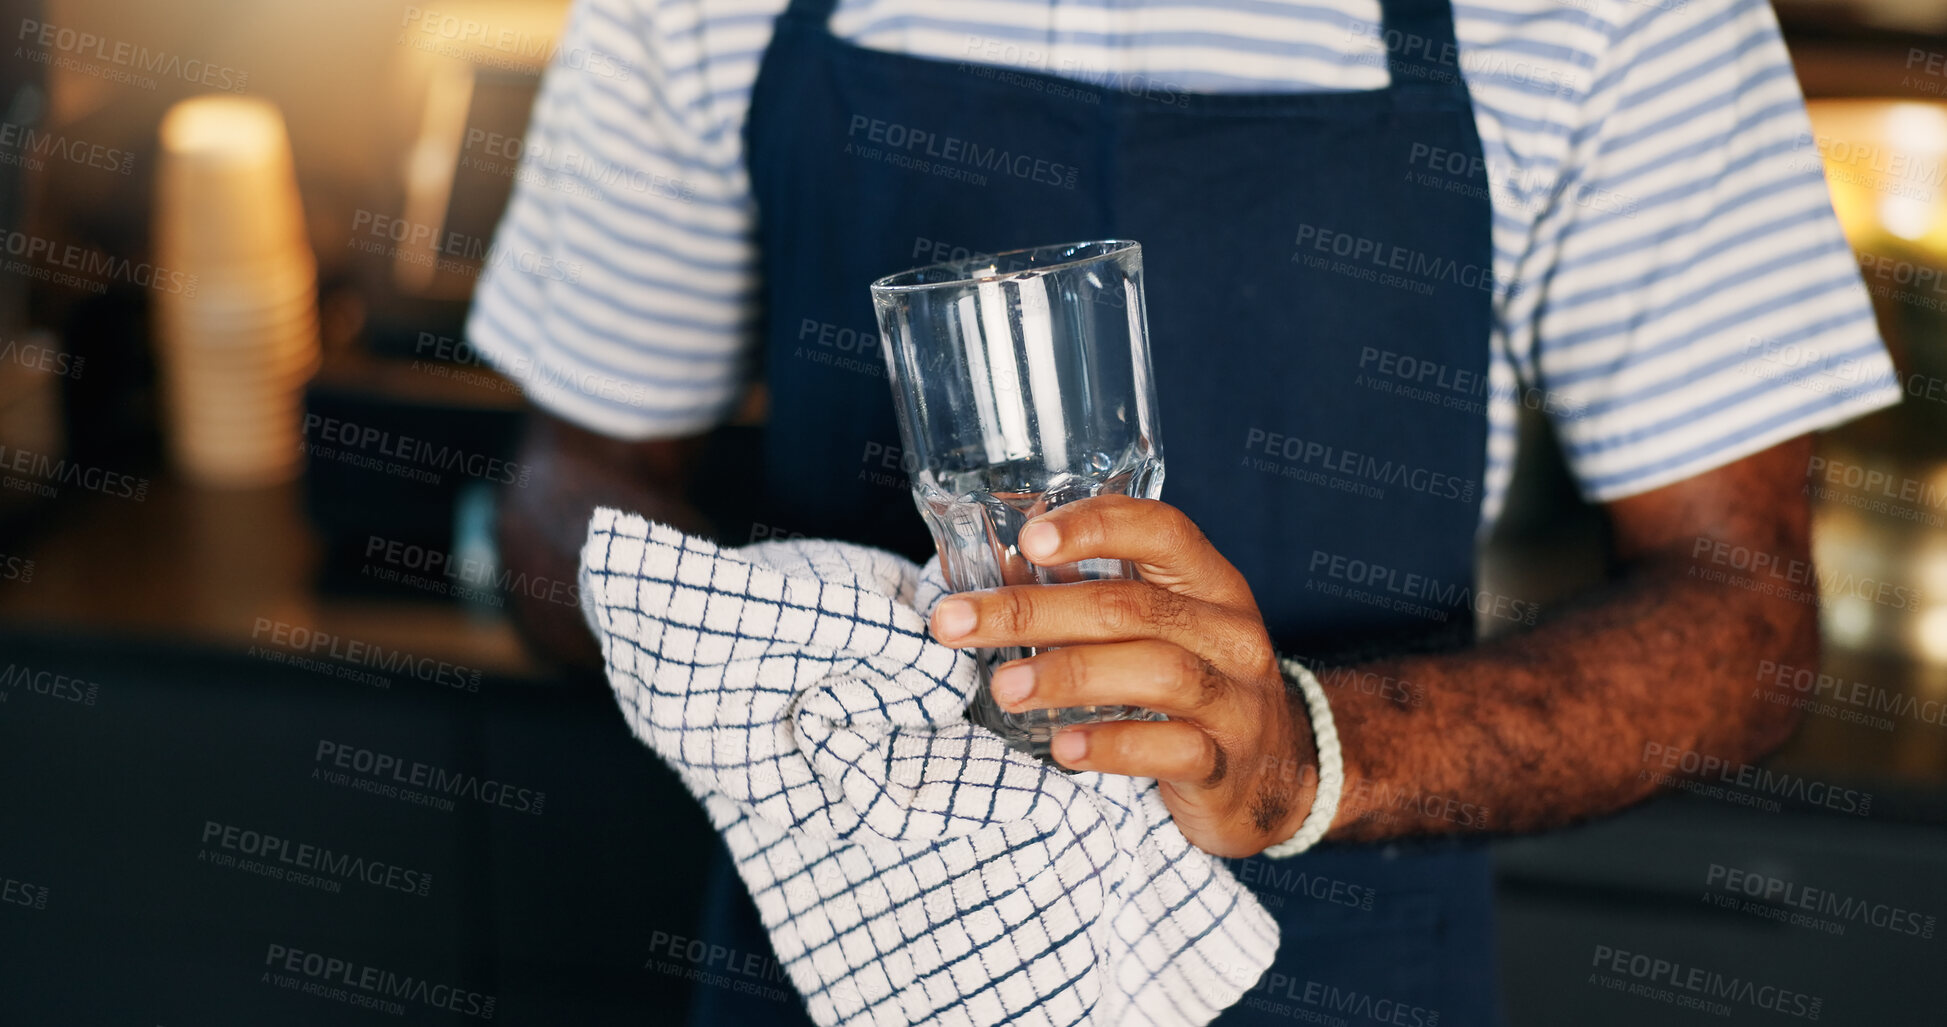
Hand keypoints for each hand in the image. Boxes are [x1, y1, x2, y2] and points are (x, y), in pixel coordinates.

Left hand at [928, 495, 1317, 857]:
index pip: (1162, 531)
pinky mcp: (1225, 763)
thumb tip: (999, 569)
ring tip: (1002, 688)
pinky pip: (1169, 749)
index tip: (1028, 536)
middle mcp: (1230, 633)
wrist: (1279, 776)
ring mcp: (1234, 700)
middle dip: (1033, 612)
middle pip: (1131, 608)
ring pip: (1154, 672)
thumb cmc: (1198, 685)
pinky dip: (1109, 745)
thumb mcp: (1166, 629)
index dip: (1096, 526)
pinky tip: (1061, 747)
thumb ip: (1098, 597)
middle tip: (956, 622)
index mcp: (1211, 585)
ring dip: (1066, 675)